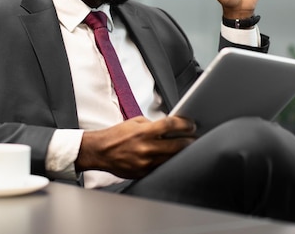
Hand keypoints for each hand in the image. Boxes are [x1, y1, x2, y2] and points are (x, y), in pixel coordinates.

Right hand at [75, 116, 196, 178]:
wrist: (100, 151)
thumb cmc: (116, 136)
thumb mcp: (135, 122)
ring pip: (171, 158)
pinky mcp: (143, 172)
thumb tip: (169, 127)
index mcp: (143, 132)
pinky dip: (168, 162)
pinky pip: (161, 167)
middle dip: (189, 141)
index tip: (191, 125)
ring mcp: (145, 162)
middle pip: (177, 145)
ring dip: (181, 153)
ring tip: (186, 148)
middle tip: (194, 138)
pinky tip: (171, 157)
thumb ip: (152, 124)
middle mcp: (146, 148)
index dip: (185, 124)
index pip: (170, 125)